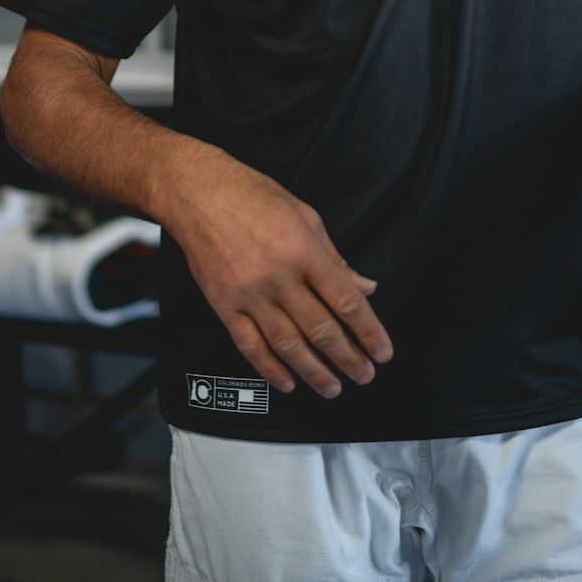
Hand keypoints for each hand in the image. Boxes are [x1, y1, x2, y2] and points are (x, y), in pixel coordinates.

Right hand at [170, 149, 392, 397]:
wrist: (199, 193)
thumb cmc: (254, 196)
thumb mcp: (306, 216)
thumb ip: (335, 257)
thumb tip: (364, 286)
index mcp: (304, 251)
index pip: (346, 301)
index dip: (369, 331)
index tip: (382, 350)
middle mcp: (279, 277)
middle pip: (321, 329)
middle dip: (348, 358)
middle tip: (365, 376)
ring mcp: (249, 294)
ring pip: (288, 345)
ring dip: (314, 371)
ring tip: (332, 387)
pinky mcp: (224, 305)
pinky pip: (250, 346)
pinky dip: (271, 369)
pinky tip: (288, 382)